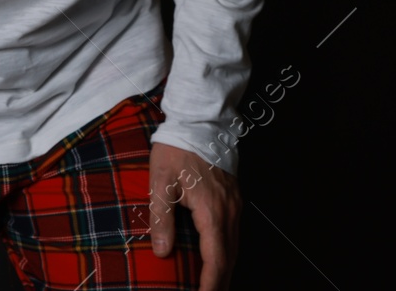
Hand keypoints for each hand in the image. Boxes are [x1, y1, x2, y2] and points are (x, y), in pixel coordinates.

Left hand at [148, 141, 239, 290]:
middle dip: (220, 283)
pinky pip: (234, 234)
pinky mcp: (234, 199)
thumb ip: (161, 218)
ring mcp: (235, 205)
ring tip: (211, 286)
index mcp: (212, 211)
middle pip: (230, 259)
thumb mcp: (160, 182)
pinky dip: (227, 253)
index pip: (216, 260)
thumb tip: (162, 252)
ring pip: (235, 248)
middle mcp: (229, 212)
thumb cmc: (176, 149)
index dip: (210, 284)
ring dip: (225, 270)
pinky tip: (217, 260)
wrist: (199, 121)